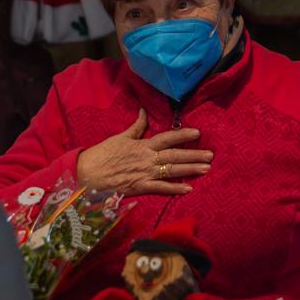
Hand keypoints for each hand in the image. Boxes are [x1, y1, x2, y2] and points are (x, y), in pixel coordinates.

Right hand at [77, 109, 212, 194]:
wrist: (88, 173)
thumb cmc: (103, 154)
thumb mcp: (121, 137)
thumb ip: (136, 126)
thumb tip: (144, 110)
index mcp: (143, 145)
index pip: (167, 138)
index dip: (183, 135)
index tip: (198, 133)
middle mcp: (147, 158)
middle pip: (174, 155)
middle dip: (194, 155)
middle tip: (211, 155)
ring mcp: (145, 173)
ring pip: (172, 171)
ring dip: (190, 170)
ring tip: (206, 169)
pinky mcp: (140, 187)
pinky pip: (161, 188)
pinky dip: (175, 189)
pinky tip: (189, 189)